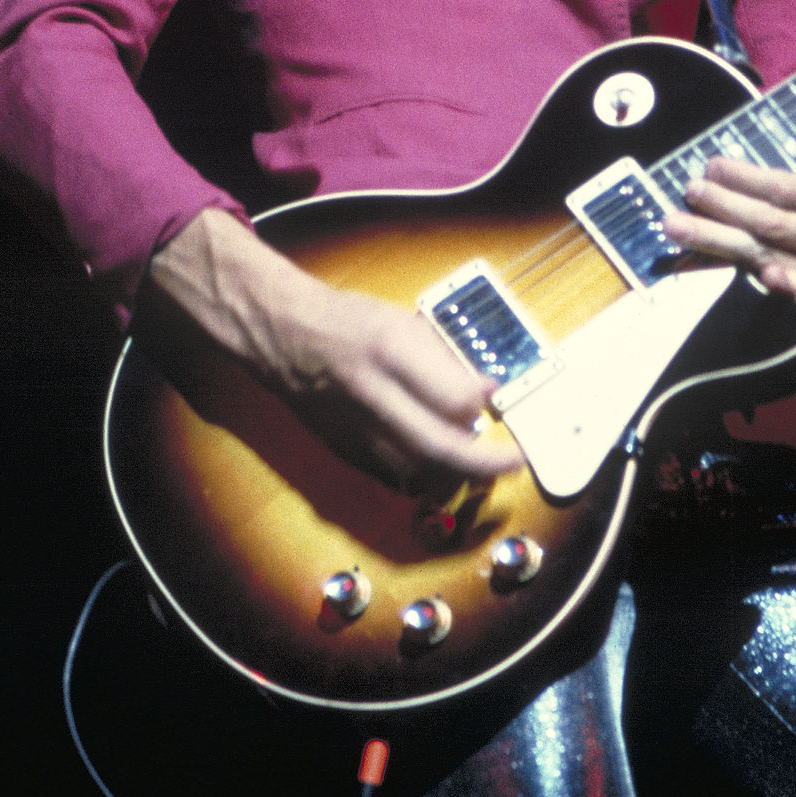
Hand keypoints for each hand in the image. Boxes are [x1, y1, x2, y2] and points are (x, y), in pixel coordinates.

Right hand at [147, 208, 522, 492]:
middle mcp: (374, 394)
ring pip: (421, 471)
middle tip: (514, 461)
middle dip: (486, 463)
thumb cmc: (345, 321)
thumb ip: (442, 358)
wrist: (281, 334)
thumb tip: (484, 390)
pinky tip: (437, 462)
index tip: (498, 397)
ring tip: (478, 461)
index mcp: (390, 350)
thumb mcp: (400, 322)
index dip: (484, 401)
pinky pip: (394, 475)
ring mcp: (356, 428)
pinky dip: (422, 473)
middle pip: (441, 447)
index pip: (453, 394)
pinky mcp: (344, 450)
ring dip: (455, 472)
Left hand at [661, 146, 795, 336]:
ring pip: (767, 258)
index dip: (746, 178)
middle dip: (723, 206)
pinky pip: (786, 297)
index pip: (788, 190)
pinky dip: (760, 286)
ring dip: (717, 243)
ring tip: (677, 227)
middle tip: (688, 191)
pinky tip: (730, 274)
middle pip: (770, 224)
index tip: (712, 165)